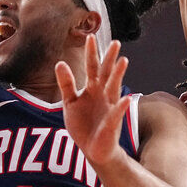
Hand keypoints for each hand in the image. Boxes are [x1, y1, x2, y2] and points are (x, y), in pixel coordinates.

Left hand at [55, 36, 129, 166]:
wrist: (93, 150)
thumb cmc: (83, 125)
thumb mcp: (70, 103)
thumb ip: (66, 84)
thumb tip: (60, 62)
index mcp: (92, 89)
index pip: (92, 67)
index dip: (91, 53)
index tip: (90, 37)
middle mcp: (103, 95)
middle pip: (107, 73)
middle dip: (110, 58)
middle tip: (115, 42)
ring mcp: (109, 107)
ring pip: (114, 88)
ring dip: (118, 75)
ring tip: (123, 61)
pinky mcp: (112, 123)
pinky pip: (117, 113)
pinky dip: (121, 106)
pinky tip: (126, 98)